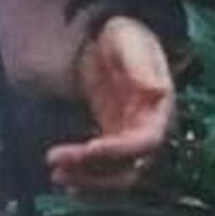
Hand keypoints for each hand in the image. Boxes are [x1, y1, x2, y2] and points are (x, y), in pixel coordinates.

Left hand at [47, 15, 174, 193]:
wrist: (106, 40)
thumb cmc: (122, 36)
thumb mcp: (128, 39)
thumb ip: (140, 64)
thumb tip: (156, 89)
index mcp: (158, 109)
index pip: (146, 142)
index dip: (119, 151)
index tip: (89, 149)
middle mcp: (148, 130)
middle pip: (129, 169)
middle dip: (96, 173)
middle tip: (59, 165)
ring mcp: (130, 139)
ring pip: (113, 175)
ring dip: (86, 179)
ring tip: (56, 173)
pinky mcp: (112, 142)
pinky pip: (102, 169)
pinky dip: (85, 177)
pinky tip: (64, 177)